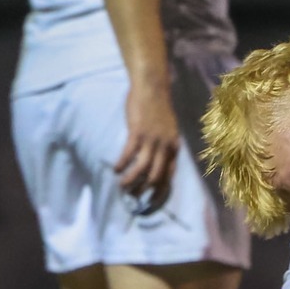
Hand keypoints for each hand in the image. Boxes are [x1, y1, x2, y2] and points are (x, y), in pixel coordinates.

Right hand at [114, 75, 178, 209]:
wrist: (153, 87)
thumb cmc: (158, 108)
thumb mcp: (168, 129)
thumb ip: (165, 145)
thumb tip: (158, 161)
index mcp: (174, 147)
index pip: (169, 176)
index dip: (160, 191)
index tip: (151, 201)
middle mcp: (165, 146)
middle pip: (155, 177)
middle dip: (143, 190)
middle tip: (132, 196)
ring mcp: (152, 140)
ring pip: (142, 170)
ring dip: (131, 182)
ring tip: (121, 187)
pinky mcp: (138, 133)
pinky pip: (129, 155)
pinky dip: (122, 165)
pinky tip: (115, 169)